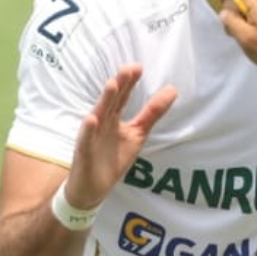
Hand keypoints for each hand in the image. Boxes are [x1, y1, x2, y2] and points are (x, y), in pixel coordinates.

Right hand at [67, 64, 177, 215]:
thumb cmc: (112, 159)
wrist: (92, 188)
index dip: (129, 83)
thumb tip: (173, 90)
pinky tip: (91, 119)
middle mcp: (101, 124)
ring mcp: (91, 137)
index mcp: (113, 119)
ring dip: (104, 101)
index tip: (138, 67)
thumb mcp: (137, 134)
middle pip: (111, 102)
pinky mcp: (84, 153)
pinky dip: (88, 130)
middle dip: (119, 86)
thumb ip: (152, 113)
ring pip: (98, 116)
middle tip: (128, 69)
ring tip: (112, 85)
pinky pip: (86, 140)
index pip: (122, 98)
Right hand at [204, 0, 256, 78]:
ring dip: (242, 22)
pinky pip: (255, 12)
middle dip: (233, 16)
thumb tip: (225, 11)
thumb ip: (231, 22)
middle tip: (242, 36)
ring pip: (246, 8)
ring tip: (253, 39)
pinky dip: (251, 23)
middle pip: (238, 0)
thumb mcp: (246, 39)